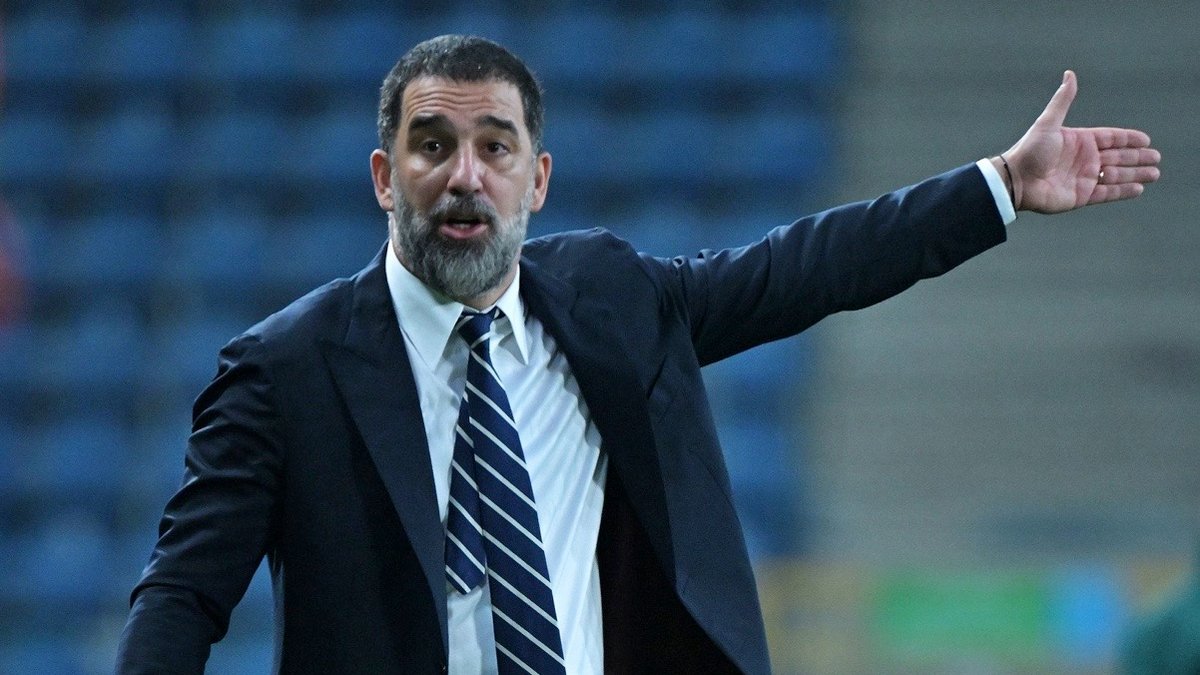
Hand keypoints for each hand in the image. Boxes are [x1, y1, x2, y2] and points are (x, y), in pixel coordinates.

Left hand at [999, 70, 1160, 213]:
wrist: (1017, 180)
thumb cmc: (1030, 150)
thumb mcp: (1048, 122)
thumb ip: (1063, 100)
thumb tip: (1069, 74)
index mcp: (1080, 141)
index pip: (1111, 138)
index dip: (1129, 139)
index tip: (1146, 140)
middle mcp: (1084, 159)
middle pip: (1118, 157)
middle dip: (1138, 158)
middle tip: (1156, 158)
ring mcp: (1084, 178)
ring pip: (1117, 175)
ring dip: (1136, 174)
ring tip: (1154, 174)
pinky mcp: (1082, 196)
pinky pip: (1108, 193)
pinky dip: (1123, 191)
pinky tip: (1139, 189)